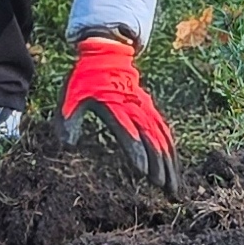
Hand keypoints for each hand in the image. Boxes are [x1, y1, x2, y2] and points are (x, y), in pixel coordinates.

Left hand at [59, 34, 183, 194]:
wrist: (106, 53)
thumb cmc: (86, 78)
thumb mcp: (71, 96)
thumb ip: (70, 120)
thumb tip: (68, 145)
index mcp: (115, 106)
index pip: (129, 132)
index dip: (137, 152)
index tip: (144, 173)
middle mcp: (134, 108)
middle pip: (153, 139)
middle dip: (162, 166)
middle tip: (167, 191)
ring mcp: (145, 107)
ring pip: (163, 137)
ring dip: (171, 162)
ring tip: (175, 186)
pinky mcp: (150, 108)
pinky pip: (164, 129)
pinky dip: (171, 148)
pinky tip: (175, 164)